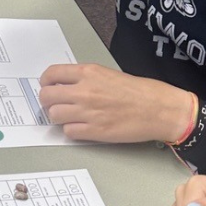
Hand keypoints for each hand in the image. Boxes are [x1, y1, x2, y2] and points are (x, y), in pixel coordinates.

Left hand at [38, 64, 194, 142]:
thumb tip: (68, 86)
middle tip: (56, 104)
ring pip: (54, 115)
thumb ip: (87, 79)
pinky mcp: (94, 131)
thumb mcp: (110, 74)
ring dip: (59, 117)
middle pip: (46, 97)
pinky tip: (82, 127)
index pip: (51, 74)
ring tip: (70, 117)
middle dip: (48, 101)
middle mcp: (84, 91)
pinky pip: (68, 132)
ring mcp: (88, 112)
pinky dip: (72, 131)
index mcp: (89, 73)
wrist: (159, 109)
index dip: (46, 82)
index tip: (48, 86)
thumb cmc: (141, 92)